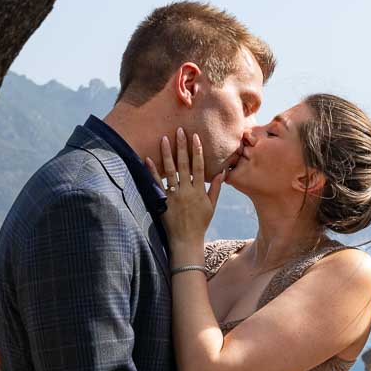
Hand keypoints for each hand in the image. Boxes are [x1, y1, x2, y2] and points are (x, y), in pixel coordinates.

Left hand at [147, 127, 222, 248]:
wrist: (186, 241)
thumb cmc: (200, 223)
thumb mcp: (211, 206)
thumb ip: (216, 188)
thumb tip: (222, 172)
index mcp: (200, 191)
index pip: (200, 166)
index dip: (198, 151)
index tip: (195, 137)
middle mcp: (187, 191)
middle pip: (184, 164)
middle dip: (182, 146)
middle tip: (179, 130)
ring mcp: (174, 196)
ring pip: (170, 171)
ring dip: (167, 154)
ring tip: (163, 138)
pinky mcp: (164, 201)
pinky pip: (157, 184)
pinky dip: (152, 171)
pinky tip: (148, 159)